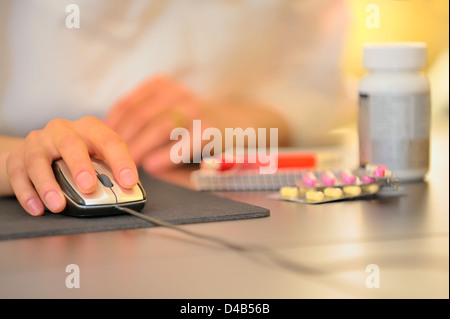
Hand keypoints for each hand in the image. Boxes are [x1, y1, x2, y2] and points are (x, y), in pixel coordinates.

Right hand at [5, 116, 137, 215]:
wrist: (40, 153)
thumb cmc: (76, 157)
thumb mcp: (96, 158)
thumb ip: (112, 173)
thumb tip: (129, 192)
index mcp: (90, 129)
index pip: (109, 141)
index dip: (121, 161)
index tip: (129, 182)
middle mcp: (63, 130)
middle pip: (71, 144)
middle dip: (81, 166)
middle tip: (89, 187)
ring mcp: (38, 142)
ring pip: (39, 160)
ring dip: (48, 185)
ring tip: (58, 205)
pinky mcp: (17, 156)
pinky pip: (19, 174)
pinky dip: (27, 193)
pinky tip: (37, 208)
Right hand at [104, 75, 203, 173]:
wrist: (219, 118)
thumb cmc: (206, 150)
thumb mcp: (202, 165)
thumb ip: (179, 171)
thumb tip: (152, 167)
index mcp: (209, 129)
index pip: (189, 140)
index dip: (167, 155)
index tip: (148, 167)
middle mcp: (194, 106)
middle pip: (160, 126)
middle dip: (137, 146)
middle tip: (118, 165)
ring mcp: (176, 91)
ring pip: (140, 112)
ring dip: (121, 133)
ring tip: (107, 151)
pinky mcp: (160, 83)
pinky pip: (130, 100)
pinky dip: (116, 117)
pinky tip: (109, 132)